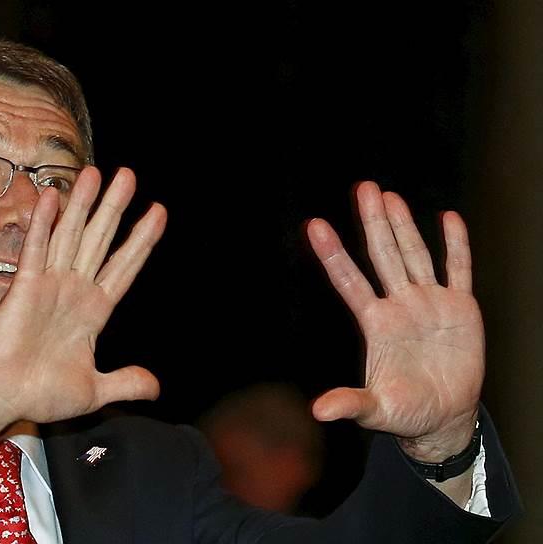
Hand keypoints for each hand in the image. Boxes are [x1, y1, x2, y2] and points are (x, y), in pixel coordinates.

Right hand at [0, 166, 165, 431]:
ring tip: (95, 172)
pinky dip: (44, 224)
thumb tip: (156, 387)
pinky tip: (52, 198)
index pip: (124, 267)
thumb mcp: (95, 390)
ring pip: (70, 236)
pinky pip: (37, 249)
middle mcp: (74, 290)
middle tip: (128, 175)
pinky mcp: (24, 286)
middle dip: (115, 208)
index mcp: (94, 311)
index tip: (159, 213)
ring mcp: (50, 285)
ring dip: (82, 205)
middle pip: (100, 240)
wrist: (3, 397)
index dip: (142, 241)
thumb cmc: (40, 394)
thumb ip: (125, 382)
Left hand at [307, 181, 482, 461]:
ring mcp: (429, 303)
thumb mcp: (376, 409)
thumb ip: (350, 403)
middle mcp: (399, 305)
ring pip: (415, 255)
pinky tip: (449, 219)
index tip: (315, 225)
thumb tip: (319, 411)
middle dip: (373, 223)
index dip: (333, 254)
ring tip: (389, 196)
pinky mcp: (461, 309)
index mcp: (376, 323)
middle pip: (383, 256)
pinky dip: (456, 246)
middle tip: (364, 188)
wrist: (444, 417)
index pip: (349, 281)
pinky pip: (458, 270)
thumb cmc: (405, 412)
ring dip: (404, 226)